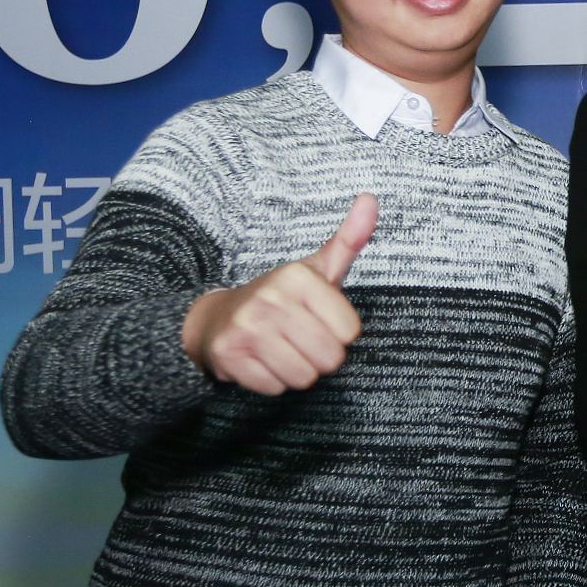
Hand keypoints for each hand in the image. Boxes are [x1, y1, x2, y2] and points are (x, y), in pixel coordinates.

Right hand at [181, 194, 375, 394]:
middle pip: (329, 358)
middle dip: (319, 356)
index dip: (338, 333)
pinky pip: (275, 388)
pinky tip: (260, 361)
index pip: (350, 332)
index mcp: (297, 276)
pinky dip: (272, 381)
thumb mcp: (316, 267)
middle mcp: (270, 298)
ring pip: (303, 377)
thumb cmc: (280, 298)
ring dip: (296, 371)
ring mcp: (246, 328)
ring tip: (280, 349)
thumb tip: (372, 198)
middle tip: (299, 339)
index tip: (317, 320)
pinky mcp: (229, 356)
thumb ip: (349, 239)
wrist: (215, 320)